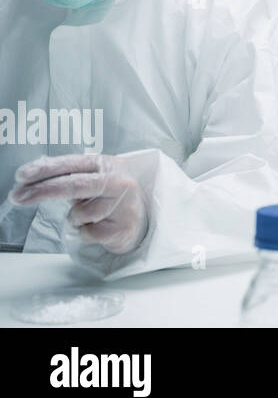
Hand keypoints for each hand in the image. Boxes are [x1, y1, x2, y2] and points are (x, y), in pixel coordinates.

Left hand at [11, 154, 147, 254]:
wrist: (139, 220)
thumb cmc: (108, 197)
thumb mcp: (92, 180)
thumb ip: (69, 177)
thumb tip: (30, 180)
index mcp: (108, 164)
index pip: (73, 164)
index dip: (45, 169)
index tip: (21, 176)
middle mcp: (119, 180)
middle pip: (74, 185)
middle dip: (42, 191)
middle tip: (17, 196)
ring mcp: (123, 204)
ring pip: (78, 214)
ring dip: (76, 218)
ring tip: (90, 216)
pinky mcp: (123, 227)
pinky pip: (87, 233)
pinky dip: (86, 232)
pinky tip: (100, 226)